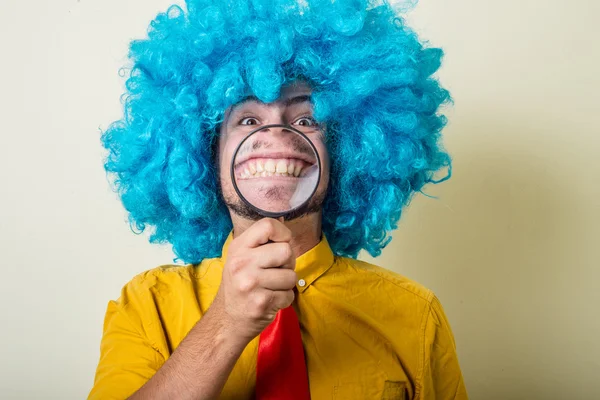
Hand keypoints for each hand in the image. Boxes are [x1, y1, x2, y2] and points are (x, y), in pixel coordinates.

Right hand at [213, 218, 296, 342]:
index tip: (281, 245)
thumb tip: (282, 219)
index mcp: (238, 247)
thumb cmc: (239, 285)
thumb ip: (261, 240)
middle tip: (276, 272)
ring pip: (291, 276)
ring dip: (286, 284)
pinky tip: (270, 300)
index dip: (283, 234)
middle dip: (288, 263)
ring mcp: (251, 284)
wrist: (226, 320)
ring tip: (271, 288)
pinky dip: (284, 300)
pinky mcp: (261, 303)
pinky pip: (289, 295)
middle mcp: (242, 263)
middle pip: (286, 251)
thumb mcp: (242, 257)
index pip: (268, 225)